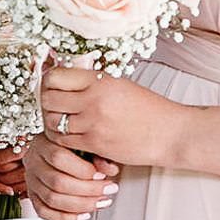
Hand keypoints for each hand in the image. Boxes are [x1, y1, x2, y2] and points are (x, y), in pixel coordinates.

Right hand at [25, 132, 120, 219]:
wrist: (58, 150)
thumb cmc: (73, 146)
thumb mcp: (85, 143)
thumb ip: (98, 154)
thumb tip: (109, 170)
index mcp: (44, 143)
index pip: (58, 158)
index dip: (83, 170)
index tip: (103, 175)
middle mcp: (33, 161)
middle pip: (56, 182)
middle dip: (88, 190)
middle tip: (108, 190)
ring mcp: (31, 180)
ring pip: (51, 199)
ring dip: (81, 205)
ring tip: (101, 202)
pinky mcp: (32, 195)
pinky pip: (43, 212)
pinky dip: (65, 217)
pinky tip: (83, 214)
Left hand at [40, 66, 179, 168]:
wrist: (172, 134)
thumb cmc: (149, 109)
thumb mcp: (120, 85)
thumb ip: (92, 82)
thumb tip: (64, 76)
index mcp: (101, 81)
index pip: (55, 76)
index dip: (48, 82)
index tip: (52, 86)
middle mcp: (94, 100)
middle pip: (48, 99)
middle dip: (47, 103)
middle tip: (54, 106)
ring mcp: (93, 123)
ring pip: (52, 122)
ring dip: (53, 123)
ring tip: (63, 121)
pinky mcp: (95, 144)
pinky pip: (63, 141)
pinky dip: (62, 139)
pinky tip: (71, 136)